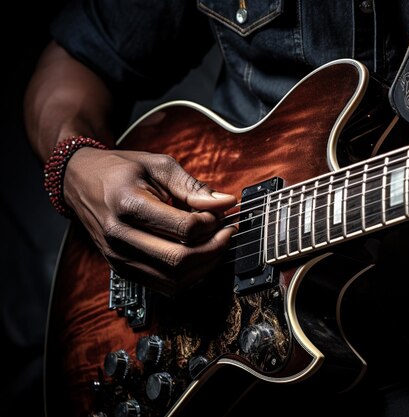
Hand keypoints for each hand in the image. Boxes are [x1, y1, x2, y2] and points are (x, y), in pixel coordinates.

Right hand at [63, 147, 236, 293]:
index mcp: (129, 204)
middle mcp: (120, 236)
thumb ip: (192, 186)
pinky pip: (163, 286)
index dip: (210, 223)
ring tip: (215, 246)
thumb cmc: (119, 170)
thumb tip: (225, 202)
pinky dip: (188, 277)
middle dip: (214, 248)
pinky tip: (198, 258)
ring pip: (174, 279)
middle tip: (226, 233)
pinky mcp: (121, 269)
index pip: (184, 228)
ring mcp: (118, 256)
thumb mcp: (156, 165)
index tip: (218, 213)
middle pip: (180, 259)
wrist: (79, 181)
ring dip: (204, 266)